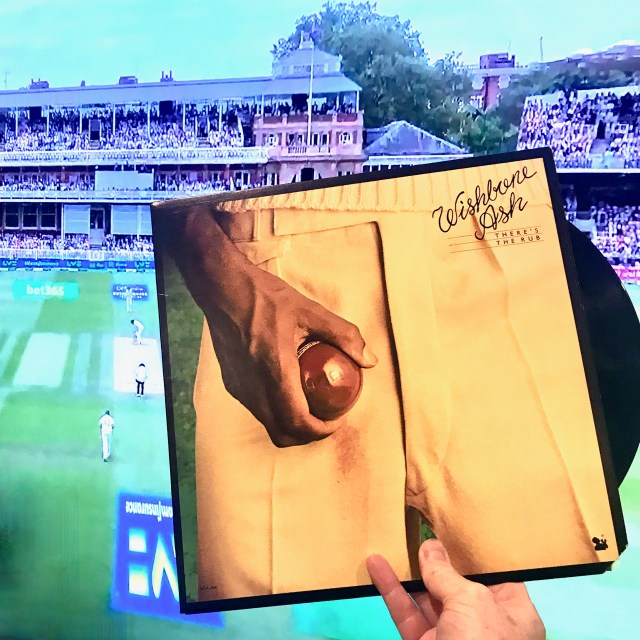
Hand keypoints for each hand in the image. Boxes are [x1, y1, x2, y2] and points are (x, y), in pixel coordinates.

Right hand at [163, 205, 377, 447]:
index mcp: (275, 371)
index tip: (338, 419)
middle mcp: (253, 388)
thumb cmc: (265, 297)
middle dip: (309, 433)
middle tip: (328, 416)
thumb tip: (370, 360)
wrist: (221, 288)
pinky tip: (290, 388)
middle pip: (283, 434)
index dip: (322, 431)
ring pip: (269, 423)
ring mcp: (240, 388)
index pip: (298, 423)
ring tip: (313, 403)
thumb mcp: (310, 311)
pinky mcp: (232, 383)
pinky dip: (278, 411)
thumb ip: (343, 335)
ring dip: (293, 423)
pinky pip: (258, 410)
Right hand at [367, 539, 545, 639]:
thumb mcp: (471, 601)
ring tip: (392, 542)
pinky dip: (392, 592)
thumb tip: (430, 548)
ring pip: (427, 598)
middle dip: (435, 559)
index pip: (493, 573)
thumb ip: (446, 573)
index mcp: (512, 611)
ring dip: (408, 573)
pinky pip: (408, 615)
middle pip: (456, 583)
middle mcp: (484, 623)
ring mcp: (453, 637)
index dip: (472, 551)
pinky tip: (376, 567)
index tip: (453, 527)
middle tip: (417, 530)